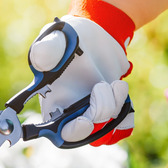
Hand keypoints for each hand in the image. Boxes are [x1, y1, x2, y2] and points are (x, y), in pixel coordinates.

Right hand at [28, 0, 135, 144]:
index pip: (59, 133)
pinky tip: (120, 90)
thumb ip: (48, 49)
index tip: (86, 122)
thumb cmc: (70, 37)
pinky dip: (126, 115)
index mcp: (53, 103)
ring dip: (114, 108)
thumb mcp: (57, 38)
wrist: (97, 33)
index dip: (73, 133)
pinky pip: (121, 127)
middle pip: (87, 134)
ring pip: (106, 130)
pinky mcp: (110, 110)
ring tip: (115, 83)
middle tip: (101, 86)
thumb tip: (40, 58)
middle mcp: (71, 114)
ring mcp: (92, 114)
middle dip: (99, 113)